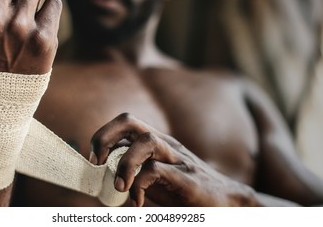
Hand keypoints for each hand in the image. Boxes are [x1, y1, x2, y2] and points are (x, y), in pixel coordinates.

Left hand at [90, 113, 257, 206]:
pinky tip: (137, 201)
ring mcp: (178, 159)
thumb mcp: (155, 178)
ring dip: (124, 163)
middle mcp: (166, 144)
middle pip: (130, 121)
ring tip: (119, 186)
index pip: (124, 123)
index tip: (94, 160)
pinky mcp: (188, 179)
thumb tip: (103, 176)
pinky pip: (157, 170)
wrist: (227, 202)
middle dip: (104, 137)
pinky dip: (139, 185)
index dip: (102, 136)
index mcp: (156, 142)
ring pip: (145, 142)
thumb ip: (134, 171)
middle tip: (97, 162)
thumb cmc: (185, 190)